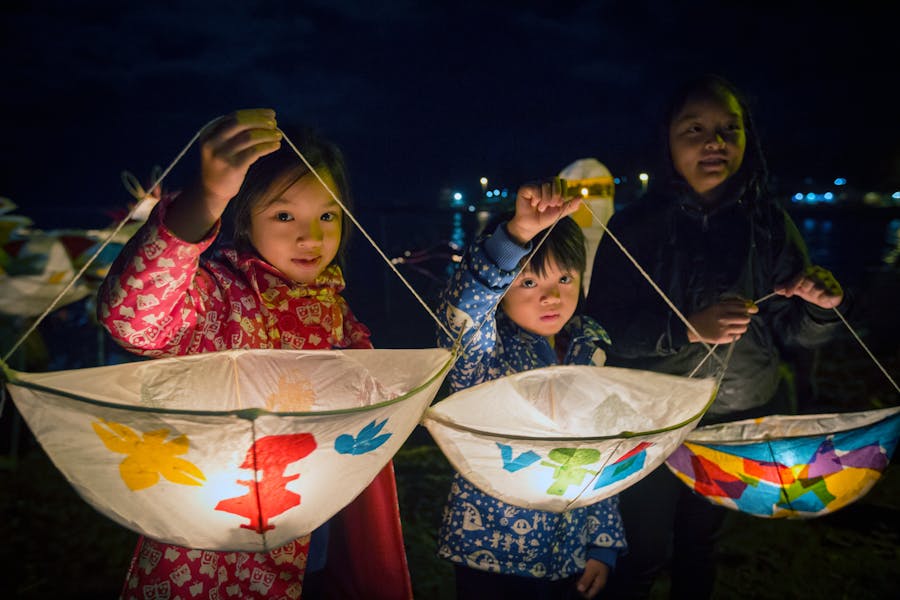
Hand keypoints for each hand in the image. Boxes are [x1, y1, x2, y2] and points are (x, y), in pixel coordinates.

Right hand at [164, 108, 281, 241]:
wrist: (212, 189)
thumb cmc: (223, 163)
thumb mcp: (221, 144)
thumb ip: (235, 131)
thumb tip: (264, 119)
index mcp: (209, 131)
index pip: (235, 116)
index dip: (255, 114)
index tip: (271, 114)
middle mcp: (213, 141)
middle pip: (241, 123)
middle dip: (261, 121)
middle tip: (275, 123)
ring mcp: (221, 154)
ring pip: (249, 137)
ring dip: (267, 134)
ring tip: (278, 135)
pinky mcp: (232, 167)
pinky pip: (254, 151)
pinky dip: (267, 146)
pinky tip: (275, 145)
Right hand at [505, 177, 580, 244]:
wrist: (531, 226)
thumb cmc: (544, 218)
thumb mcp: (560, 212)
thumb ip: (571, 205)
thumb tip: (581, 196)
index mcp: (553, 187)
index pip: (563, 182)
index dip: (563, 193)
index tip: (558, 204)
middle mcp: (544, 183)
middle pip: (555, 180)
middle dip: (556, 195)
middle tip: (551, 205)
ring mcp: (534, 184)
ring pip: (546, 185)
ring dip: (546, 200)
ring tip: (541, 208)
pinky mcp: (525, 188)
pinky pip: (535, 189)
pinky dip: (537, 199)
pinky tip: (533, 204)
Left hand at [575, 558, 609, 598]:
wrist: (604, 552)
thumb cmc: (597, 562)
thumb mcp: (590, 570)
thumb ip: (585, 580)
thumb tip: (579, 590)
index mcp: (598, 586)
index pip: (589, 596)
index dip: (581, 594)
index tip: (574, 590)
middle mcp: (598, 585)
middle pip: (588, 591)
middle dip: (580, 589)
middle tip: (572, 585)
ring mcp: (597, 580)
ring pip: (587, 586)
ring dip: (581, 584)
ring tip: (573, 580)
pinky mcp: (595, 575)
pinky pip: (588, 580)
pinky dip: (583, 579)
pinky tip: (578, 576)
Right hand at [686, 297, 758, 343]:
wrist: (691, 327)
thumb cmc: (706, 314)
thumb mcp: (716, 305)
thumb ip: (733, 304)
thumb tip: (752, 307)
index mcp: (720, 307)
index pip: (742, 307)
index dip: (749, 309)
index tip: (753, 310)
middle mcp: (722, 318)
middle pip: (745, 319)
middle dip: (745, 318)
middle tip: (740, 319)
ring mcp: (722, 329)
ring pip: (743, 328)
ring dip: (741, 327)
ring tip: (733, 326)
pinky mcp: (721, 338)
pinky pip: (737, 336)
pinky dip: (735, 334)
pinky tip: (727, 332)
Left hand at [774, 265, 842, 308]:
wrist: (828, 299)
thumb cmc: (811, 291)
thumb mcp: (799, 289)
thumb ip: (788, 287)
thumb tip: (776, 289)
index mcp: (812, 269)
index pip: (801, 275)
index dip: (793, 285)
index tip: (787, 294)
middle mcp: (822, 273)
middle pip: (810, 281)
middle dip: (805, 290)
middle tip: (807, 293)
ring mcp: (831, 280)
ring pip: (818, 288)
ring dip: (814, 295)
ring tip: (816, 296)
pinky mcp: (837, 289)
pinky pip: (827, 295)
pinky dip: (822, 299)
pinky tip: (823, 299)